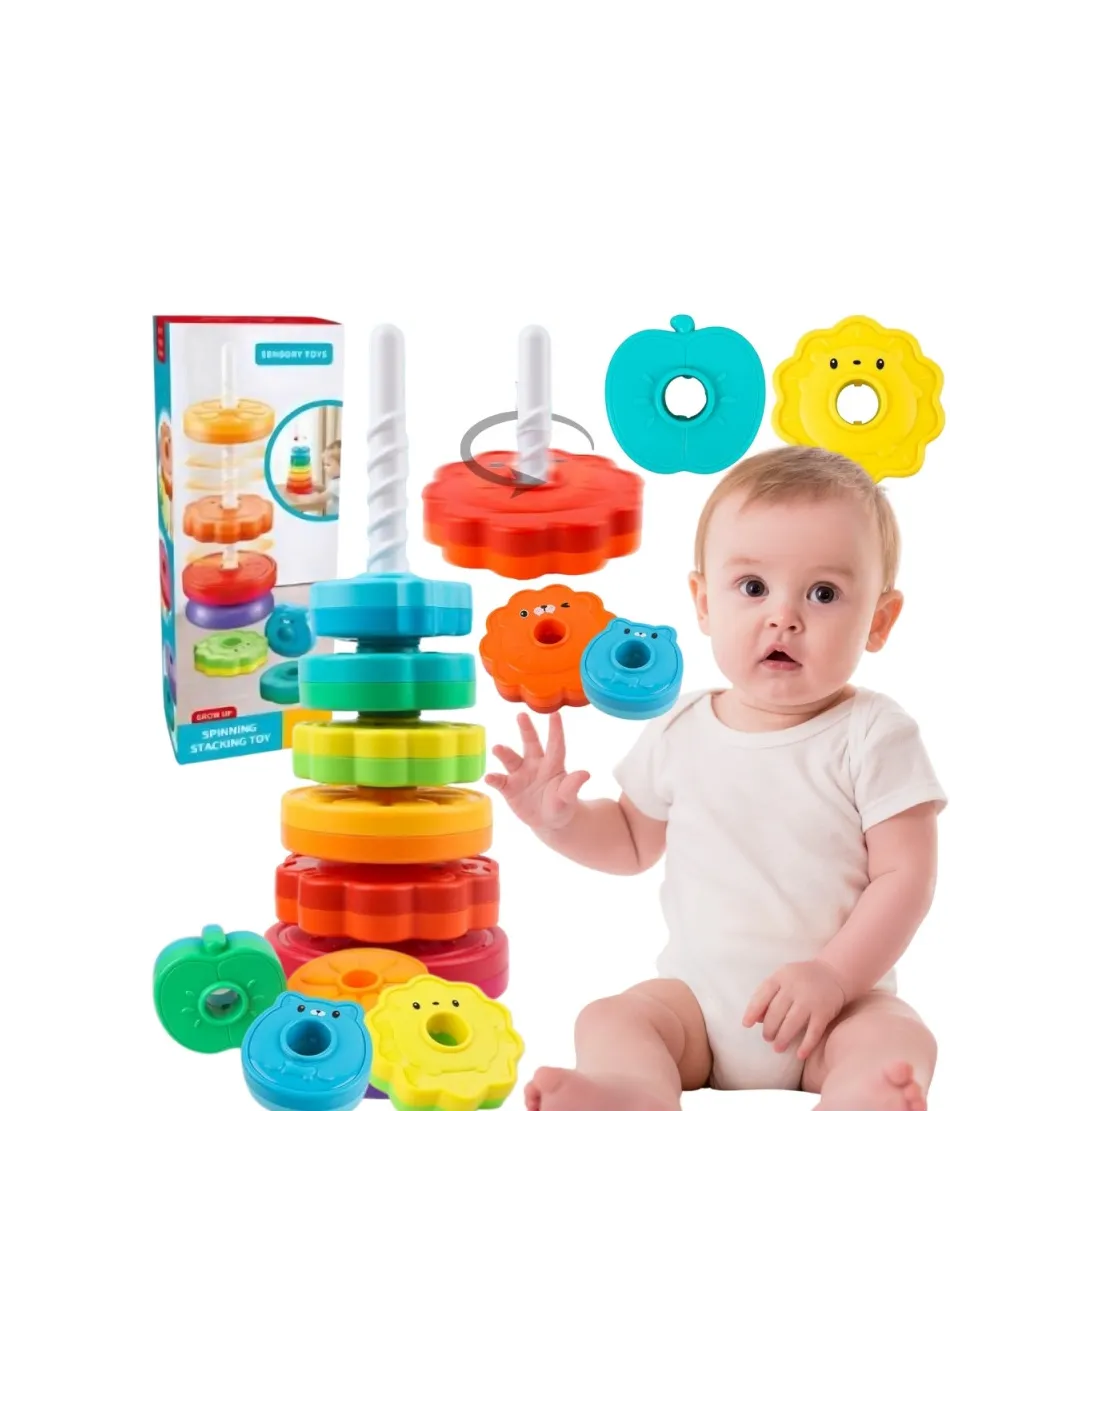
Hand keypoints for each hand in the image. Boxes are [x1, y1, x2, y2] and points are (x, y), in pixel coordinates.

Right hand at [485, 712, 590, 831]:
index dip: (556, 730)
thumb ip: (572, 786)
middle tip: (522, 715)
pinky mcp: (509, 788)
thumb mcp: (568, 798)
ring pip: (512, 760)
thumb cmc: (561, 806)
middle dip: (526, 730)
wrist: (548, 822)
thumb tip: (585, 774)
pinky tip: (488, 777)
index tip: (555, 714)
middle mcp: (535, 765)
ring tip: (497, 748)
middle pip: (530, 744)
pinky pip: (500, 781)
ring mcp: (520, 775)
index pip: (555, 745)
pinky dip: (494, 779)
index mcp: (553, 765)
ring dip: (504, 753)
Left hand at [743, 959, 847, 1058]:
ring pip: (792, 1024)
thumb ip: (767, 994)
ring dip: (782, 1038)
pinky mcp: (824, 1012)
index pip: (762, 995)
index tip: (746, 1025)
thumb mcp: (782, 978)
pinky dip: (806, 1045)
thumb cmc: (801, 978)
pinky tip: (800, 1055)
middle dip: (769, 1029)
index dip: (752, 1011)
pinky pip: (814, 1032)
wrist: (834, 972)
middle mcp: (794, 988)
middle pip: (776, 1013)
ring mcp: (810, 1000)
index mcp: (781, 977)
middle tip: (767, 1038)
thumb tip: (756, 1019)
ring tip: (778, 1047)